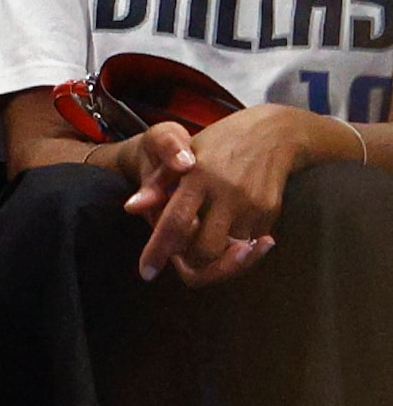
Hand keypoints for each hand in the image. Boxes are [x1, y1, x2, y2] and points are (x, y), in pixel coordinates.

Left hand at [120, 107, 339, 285]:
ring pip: (228, 253)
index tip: (146, 273)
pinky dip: (233, 245)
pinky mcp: (270, 212)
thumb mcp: (183, 152)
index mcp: (199, 177)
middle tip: (180, 255)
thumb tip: (131, 208)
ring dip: (212, 256)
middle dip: (190, 261)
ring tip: (202, 241)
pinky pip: (247, 244)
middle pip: (204, 251)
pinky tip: (224, 229)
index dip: (159, 251)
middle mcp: (227, 193)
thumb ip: (156, 183)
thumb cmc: (219, 142)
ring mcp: (252, 204)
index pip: (176, 223)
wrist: (274, 132)